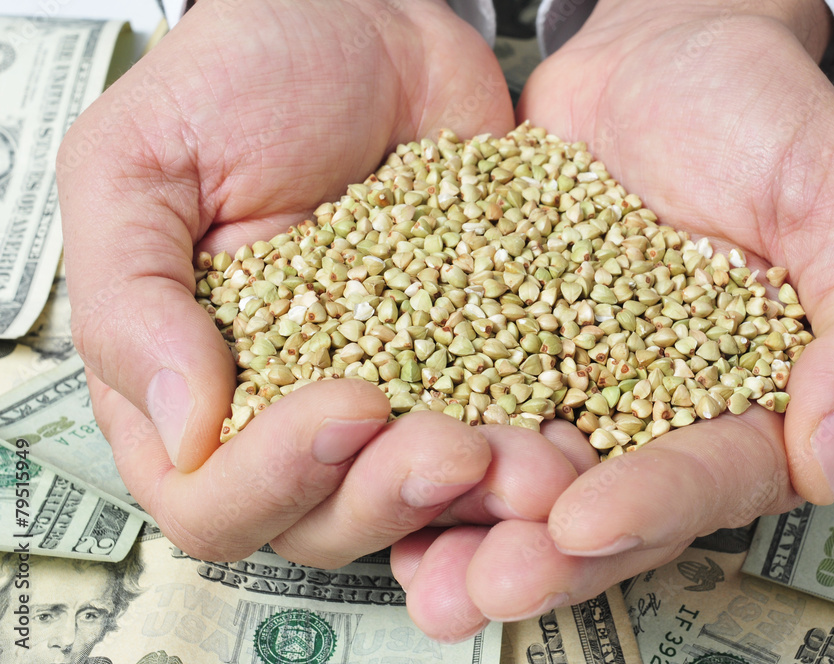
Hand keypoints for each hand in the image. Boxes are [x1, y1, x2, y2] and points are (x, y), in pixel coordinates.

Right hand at [56, 0, 527, 573]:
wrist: (365, 20)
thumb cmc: (240, 76)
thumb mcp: (138, 166)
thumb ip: (132, 301)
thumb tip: (185, 429)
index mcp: (190, 382)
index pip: (212, 498)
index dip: (272, 480)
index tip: (346, 403)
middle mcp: (285, 410)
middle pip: (321, 525)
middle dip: (387, 499)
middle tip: (452, 447)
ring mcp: (384, 394)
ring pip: (418, 503)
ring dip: (473, 499)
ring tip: (529, 462)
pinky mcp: (468, 364)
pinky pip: (501, 437)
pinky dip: (532, 454)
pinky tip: (566, 438)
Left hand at [392, 0, 833, 636]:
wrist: (657, 55)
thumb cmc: (761, 116)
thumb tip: (831, 459)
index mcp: (747, 405)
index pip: (708, 476)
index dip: (653, 507)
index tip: (586, 521)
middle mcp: (651, 417)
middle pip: (603, 508)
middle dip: (544, 554)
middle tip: (483, 585)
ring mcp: (567, 386)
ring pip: (519, 478)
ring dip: (467, 527)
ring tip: (419, 568)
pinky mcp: (495, 346)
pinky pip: (456, 401)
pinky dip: (417, 444)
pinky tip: (370, 477)